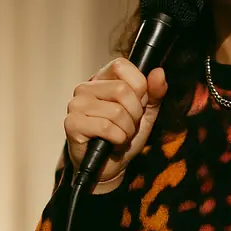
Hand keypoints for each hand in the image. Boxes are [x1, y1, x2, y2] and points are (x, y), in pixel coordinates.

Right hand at [64, 58, 166, 192]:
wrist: (111, 165)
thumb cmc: (124, 135)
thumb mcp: (146, 112)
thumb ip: (155, 92)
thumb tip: (158, 72)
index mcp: (102, 79)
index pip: (121, 65)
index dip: (138, 86)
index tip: (137, 103)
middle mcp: (86, 87)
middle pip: (122, 90)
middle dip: (134, 114)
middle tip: (128, 125)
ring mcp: (76, 105)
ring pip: (116, 111)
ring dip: (126, 130)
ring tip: (119, 135)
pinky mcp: (72, 124)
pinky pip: (106, 127)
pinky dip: (117, 139)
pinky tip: (111, 142)